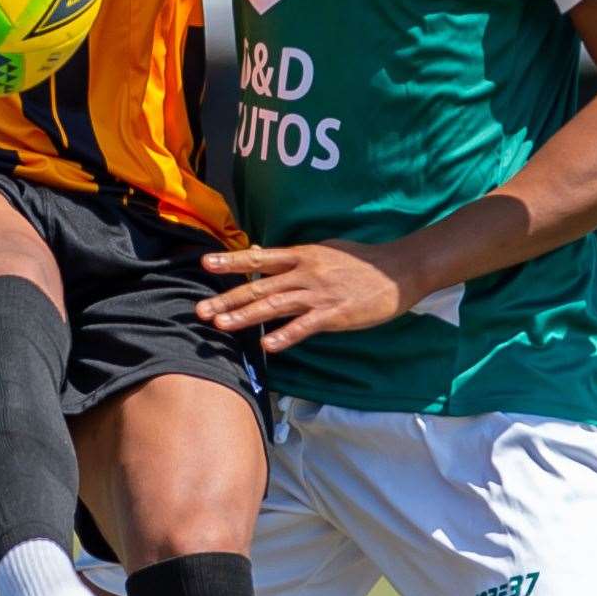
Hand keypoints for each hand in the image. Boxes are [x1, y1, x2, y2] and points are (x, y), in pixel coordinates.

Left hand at [198, 240, 425, 352]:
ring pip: (275, 306)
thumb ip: (290, 256)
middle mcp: (306, 273)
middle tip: (200, 310)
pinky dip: (285, 335)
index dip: (231, 261)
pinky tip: (266, 345)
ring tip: (221, 325)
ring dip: (246, 317)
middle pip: (260, 286)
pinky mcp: (335, 314)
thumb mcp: (322, 250)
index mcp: (302, 255)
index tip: (205, 263)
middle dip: (227, 298)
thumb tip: (257, 253)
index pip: (259, 258)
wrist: (397, 270)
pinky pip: (305, 326)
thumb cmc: (359, 261)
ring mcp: (319, 294)